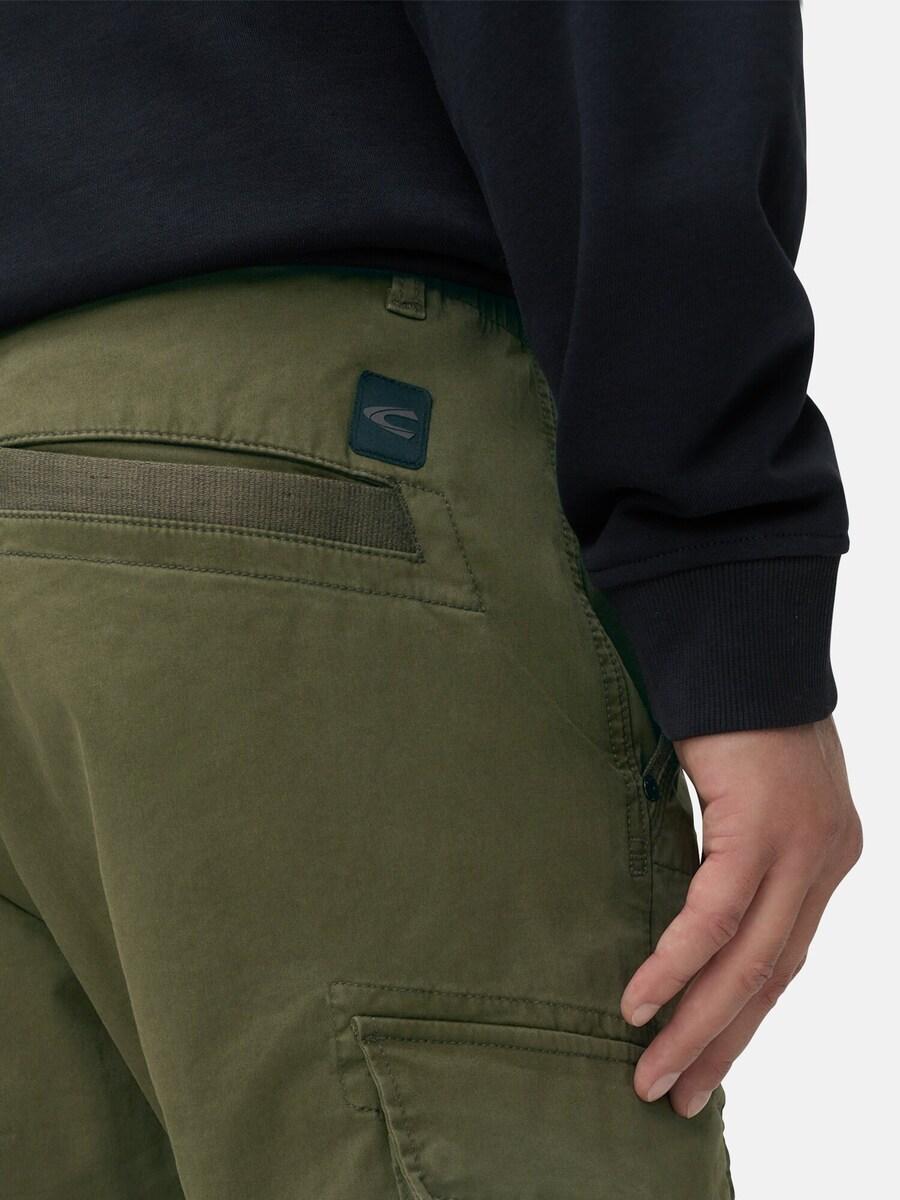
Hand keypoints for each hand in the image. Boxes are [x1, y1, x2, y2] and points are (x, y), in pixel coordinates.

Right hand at [620, 716, 861, 1117]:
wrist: (741, 639)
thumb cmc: (733, 706)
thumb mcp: (746, 793)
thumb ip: (736, 850)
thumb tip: (693, 904)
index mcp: (827, 855)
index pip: (786, 958)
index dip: (743, 1018)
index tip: (704, 1060)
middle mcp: (828, 861)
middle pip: (774, 978)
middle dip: (722, 1045)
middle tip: (678, 1098)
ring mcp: (803, 848)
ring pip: (749, 964)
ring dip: (696, 1026)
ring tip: (653, 1074)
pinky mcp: (763, 831)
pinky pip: (714, 918)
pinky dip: (675, 966)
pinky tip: (640, 1003)